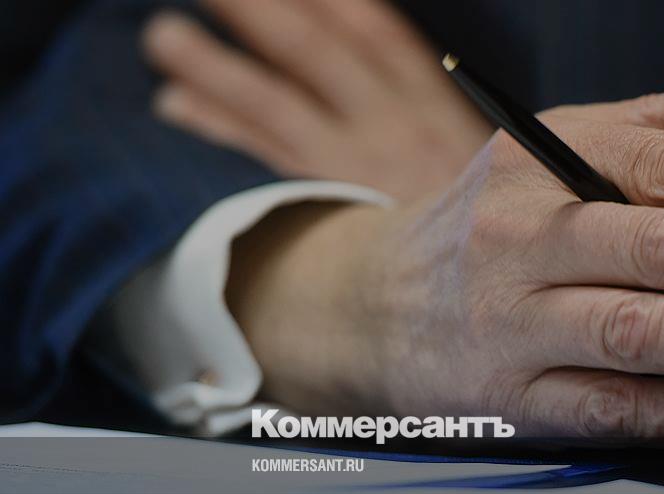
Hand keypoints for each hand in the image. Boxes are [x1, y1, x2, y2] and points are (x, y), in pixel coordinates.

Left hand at [142, 0, 490, 201]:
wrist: (481, 277)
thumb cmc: (478, 214)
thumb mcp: (474, 149)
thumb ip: (424, 100)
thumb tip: (366, 46)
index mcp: (429, 105)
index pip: (376, 33)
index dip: (328, 0)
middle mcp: (388, 126)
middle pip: (314, 54)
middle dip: (260, 13)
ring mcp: (352, 166)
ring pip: (274, 104)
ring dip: (215, 68)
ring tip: (164, 37)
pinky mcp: (326, 204)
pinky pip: (263, 161)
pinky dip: (217, 128)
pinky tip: (175, 103)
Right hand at [225, 35, 663, 442]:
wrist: (380, 303)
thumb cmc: (495, 218)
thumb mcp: (561, 151)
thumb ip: (660, 120)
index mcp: (549, 164)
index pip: (663, 165)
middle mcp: (527, 238)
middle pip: (657, 248)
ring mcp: (514, 321)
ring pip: (635, 332)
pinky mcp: (513, 396)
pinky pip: (608, 407)